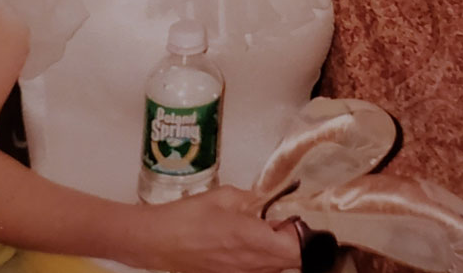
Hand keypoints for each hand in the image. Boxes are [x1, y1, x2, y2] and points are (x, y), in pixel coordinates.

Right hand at [132, 186, 300, 272]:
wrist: (159, 241)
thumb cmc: (189, 217)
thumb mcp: (225, 196)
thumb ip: (252, 198)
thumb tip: (266, 199)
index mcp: (255, 241)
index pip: (299, 248)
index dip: (303, 232)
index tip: (294, 217)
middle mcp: (254, 265)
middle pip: (290, 260)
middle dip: (291, 241)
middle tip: (277, 220)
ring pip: (275, 268)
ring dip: (275, 251)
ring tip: (258, 230)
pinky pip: (258, 271)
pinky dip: (259, 259)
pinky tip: (243, 242)